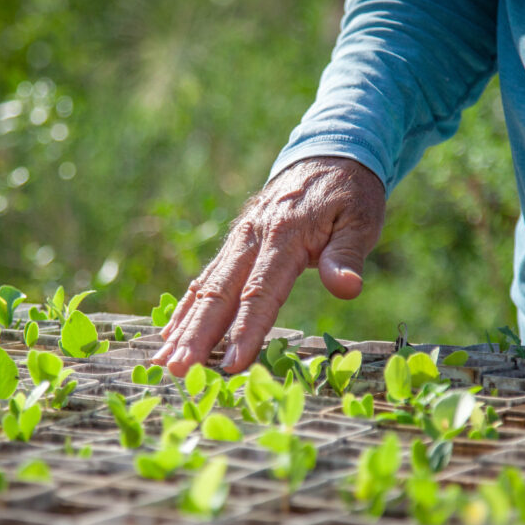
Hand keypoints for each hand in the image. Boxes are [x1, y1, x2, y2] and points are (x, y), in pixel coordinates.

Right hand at [152, 156, 385, 375]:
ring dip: (185, 327)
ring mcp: (239, 240)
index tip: (233, 365)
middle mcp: (252, 237)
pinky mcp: (235, 244)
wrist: (328, 153)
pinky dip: (186, 307)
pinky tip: (170, 333)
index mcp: (284, 235)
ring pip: (206, 288)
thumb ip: (348, 255)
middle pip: (220, 294)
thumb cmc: (350, 194)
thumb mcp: (361, 220)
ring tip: (163, 361)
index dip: (246, 330)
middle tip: (177, 370)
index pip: (261, 292)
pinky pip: (206, 278)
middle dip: (198, 335)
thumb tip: (348, 288)